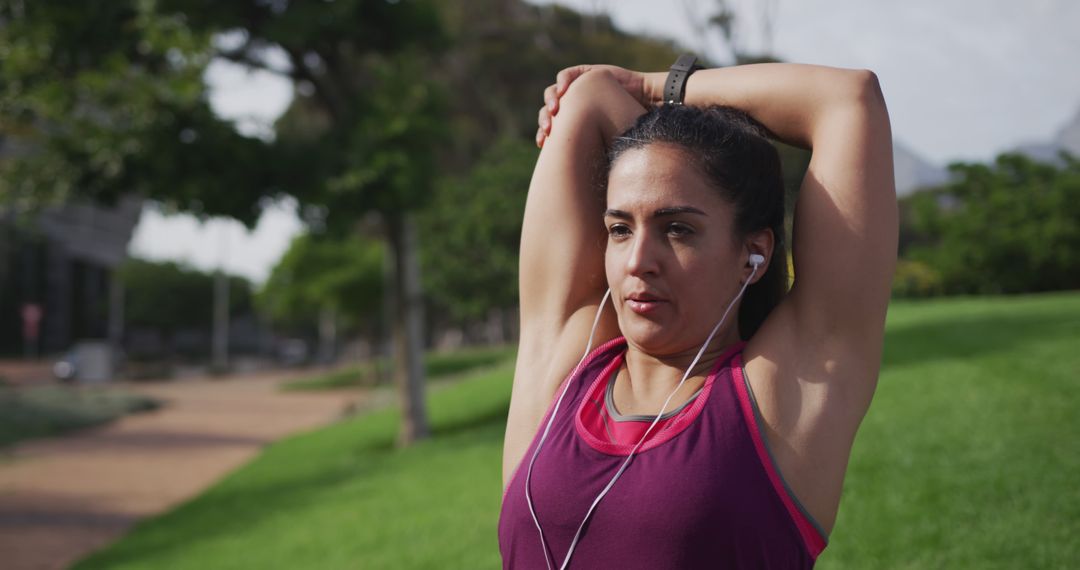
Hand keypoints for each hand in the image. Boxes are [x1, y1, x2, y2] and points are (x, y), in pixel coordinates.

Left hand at [536, 65, 653, 147]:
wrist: (643, 102)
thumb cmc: (626, 128)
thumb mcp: (604, 143)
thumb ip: (589, 153)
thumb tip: (579, 180)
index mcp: (569, 121)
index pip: (549, 126)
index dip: (543, 135)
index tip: (542, 144)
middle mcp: (570, 104)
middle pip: (548, 110)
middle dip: (545, 119)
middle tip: (548, 129)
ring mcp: (575, 87)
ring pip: (552, 92)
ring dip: (551, 100)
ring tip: (554, 109)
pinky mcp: (584, 72)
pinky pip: (566, 75)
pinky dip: (562, 81)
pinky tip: (563, 90)